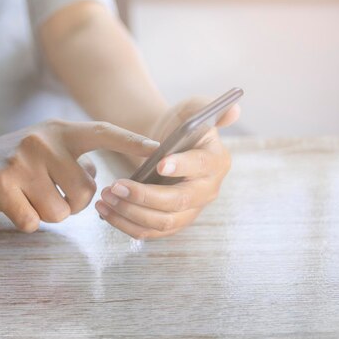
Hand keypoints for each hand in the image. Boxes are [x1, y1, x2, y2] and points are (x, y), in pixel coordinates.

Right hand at [0, 120, 159, 232]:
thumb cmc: (17, 161)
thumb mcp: (48, 147)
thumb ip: (76, 158)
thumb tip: (101, 177)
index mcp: (60, 129)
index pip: (103, 132)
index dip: (131, 142)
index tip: (158, 150)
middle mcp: (43, 140)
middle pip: (85, 192)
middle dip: (73, 204)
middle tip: (50, 194)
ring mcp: (21, 161)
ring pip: (61, 212)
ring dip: (48, 214)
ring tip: (29, 196)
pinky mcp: (2, 185)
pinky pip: (33, 222)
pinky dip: (26, 222)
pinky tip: (12, 204)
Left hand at [95, 98, 240, 238]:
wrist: (165, 144)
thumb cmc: (178, 126)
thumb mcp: (191, 110)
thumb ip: (206, 107)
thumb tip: (233, 109)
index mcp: (215, 161)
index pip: (200, 166)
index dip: (181, 166)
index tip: (158, 164)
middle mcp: (207, 191)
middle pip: (178, 201)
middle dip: (145, 196)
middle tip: (116, 184)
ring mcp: (190, 211)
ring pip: (162, 222)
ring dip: (130, 212)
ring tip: (106, 197)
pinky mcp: (172, 223)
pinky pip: (149, 232)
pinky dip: (125, 225)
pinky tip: (105, 211)